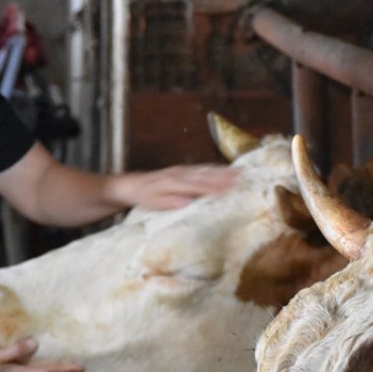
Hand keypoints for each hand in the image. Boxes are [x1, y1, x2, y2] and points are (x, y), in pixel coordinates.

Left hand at [116, 164, 239, 209]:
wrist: (131, 185)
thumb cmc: (143, 196)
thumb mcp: (152, 202)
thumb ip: (169, 201)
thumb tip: (186, 202)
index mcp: (173, 183)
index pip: (196, 185)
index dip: (213, 187)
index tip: (228, 188)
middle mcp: (179, 174)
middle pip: (204, 175)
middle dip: (223, 176)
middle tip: (241, 177)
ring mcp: (181, 170)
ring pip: (204, 169)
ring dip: (221, 170)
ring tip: (238, 171)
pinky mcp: (182, 170)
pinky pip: (200, 168)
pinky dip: (213, 168)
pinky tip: (223, 169)